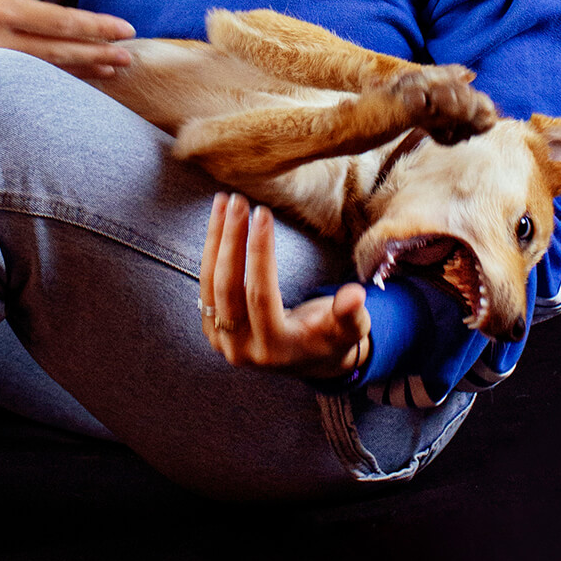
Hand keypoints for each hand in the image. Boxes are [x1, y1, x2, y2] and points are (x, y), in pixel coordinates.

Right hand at [0, 0, 135, 79]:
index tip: (126, 29)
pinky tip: (74, 78)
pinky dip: (52, 79)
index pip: (62, 21)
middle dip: (97, 55)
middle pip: (57, 52)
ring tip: (111, 70)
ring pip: (43, 71)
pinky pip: (23, 79)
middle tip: (128, 57)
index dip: (97, 27)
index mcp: (4, 5)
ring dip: (80, 71)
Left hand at [198, 193, 370, 380]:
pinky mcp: (213, 331)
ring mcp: (223, 343)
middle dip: (231, 239)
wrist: (307, 360)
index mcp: (277, 349)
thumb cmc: (331, 337)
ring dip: (215, 240)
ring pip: (210, 285)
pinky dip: (210, 252)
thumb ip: (352, 314)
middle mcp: (243, 350)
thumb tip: (355, 295)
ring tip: (222, 202)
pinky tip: (217, 223)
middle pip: (228, 288)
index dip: (260, 253)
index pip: (261, 295)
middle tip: (238, 201)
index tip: (262, 213)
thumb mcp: (350, 329)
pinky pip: (205, 286)